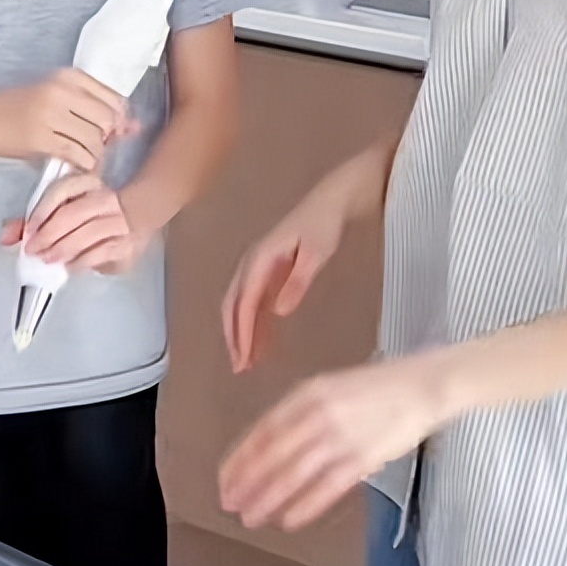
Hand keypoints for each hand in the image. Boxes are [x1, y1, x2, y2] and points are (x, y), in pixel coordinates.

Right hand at [0, 70, 136, 172]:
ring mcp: (50, 114)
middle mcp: (61, 91)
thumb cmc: (18, 109)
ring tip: (83, 157)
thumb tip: (133, 128)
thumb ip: (91, 109)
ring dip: (95, 155)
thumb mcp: (54, 98)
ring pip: (94, 139)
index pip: (114, 98)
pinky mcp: (40, 138)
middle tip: (95, 147)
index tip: (111, 132)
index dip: (118, 120)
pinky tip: (75, 165)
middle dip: (107, 139)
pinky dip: (83, 164)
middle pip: (108, 120)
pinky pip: (77, 154)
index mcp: (68, 76)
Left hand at [1, 171, 151, 273]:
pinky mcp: (125, 244)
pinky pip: (101, 253)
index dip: (43, 211)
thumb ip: (35, 220)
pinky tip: (68, 267)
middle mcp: (104, 198)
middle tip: (33, 249)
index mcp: (87, 183)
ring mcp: (118, 221)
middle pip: (73, 214)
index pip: (62, 191)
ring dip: (63, 249)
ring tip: (47, 259)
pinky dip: (82, 262)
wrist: (135, 214)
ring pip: (87, 235)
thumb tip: (6, 236)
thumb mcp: (66, 208)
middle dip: (49, 234)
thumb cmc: (92, 212)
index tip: (29, 228)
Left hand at [218, 355, 446, 530]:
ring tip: (250, 516)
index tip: (225, 477)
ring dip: (269, 497)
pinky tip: (288, 520)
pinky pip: (328, 486)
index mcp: (306, 393)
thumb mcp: (329, 388)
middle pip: (273, 452)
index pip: (263, 429)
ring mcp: (340, 436)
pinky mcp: (364, 457)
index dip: (241, 456)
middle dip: (247, 480)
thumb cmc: (375, 388)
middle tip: (228, 501)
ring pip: (294, 472)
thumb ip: (301, 413)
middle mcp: (317, 413)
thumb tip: (272, 444)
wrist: (420, 386)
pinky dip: (306, 505)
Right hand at [222, 183, 347, 373]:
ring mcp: (260, 264)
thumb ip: (297, 281)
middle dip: (233, 335)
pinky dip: (254, 320)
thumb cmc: (324, 223)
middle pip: (233, 302)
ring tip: (248, 361)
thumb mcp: (315, 253)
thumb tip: (278, 312)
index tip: (243, 359)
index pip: (244, 301)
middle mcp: (253, 261)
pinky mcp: (270, 267)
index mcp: (260, 257)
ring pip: (241, 302)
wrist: (333, 199)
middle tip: (239, 366)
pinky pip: (254, 297)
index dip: (241, 331)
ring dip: (241, 330)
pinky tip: (263, 340)